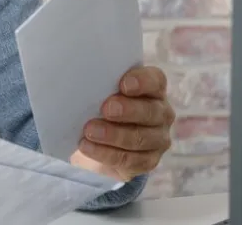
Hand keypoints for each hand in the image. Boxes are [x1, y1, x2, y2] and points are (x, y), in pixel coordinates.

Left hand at [69, 65, 174, 182]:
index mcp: (153, 89)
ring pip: (140, 138)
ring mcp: (158, 139)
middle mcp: (161, 113)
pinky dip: (106, 153)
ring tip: (89, 131)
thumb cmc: (102, 109)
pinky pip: (129, 159)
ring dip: (113, 135)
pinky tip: (88, 147)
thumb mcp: (102, 94)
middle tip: (105, 109)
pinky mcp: (148, 161)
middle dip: (128, 110)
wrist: (101, 143)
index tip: (123, 84)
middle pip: (151, 111)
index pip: (156, 80)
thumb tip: (80, 82)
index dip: (142, 81)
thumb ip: (101, 87)